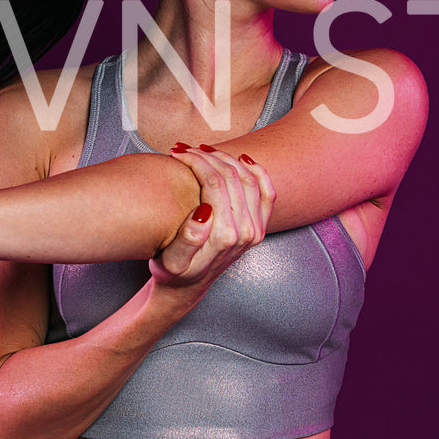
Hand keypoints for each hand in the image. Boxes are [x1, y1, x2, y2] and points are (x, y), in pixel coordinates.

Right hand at [149, 146, 275, 292]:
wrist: (187, 288)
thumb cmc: (173, 273)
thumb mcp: (170, 261)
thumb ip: (188, 238)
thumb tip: (204, 211)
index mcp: (225, 236)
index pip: (215, 183)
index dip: (195, 162)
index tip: (177, 154)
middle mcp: (247, 232)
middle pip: (232, 177)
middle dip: (207, 157)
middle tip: (185, 149)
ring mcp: (257, 229)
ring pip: (249, 179)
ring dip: (227, 159)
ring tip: (203, 151)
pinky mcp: (260, 227)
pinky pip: (268, 193)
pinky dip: (258, 172)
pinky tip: (242, 160)